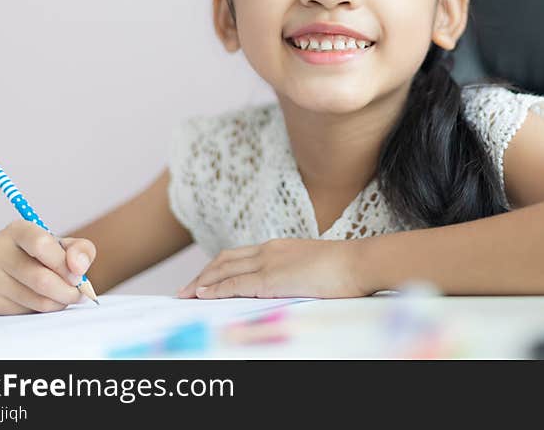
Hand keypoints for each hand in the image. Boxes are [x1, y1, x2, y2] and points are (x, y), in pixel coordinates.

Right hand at [0, 218, 96, 314]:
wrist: (25, 275)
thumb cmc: (50, 256)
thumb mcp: (69, 247)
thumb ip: (81, 250)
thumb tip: (78, 268)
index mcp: (17, 230)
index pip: (40, 244)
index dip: (64, 264)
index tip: (79, 276)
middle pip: (40, 278)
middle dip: (68, 290)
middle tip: (80, 292)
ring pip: (38, 300)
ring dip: (61, 302)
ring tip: (65, 295)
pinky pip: (29, 313)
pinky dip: (47, 310)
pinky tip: (46, 300)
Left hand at [176, 238, 367, 299]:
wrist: (359, 263)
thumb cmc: (345, 269)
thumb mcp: (313, 268)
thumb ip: (295, 275)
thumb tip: (288, 287)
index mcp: (279, 247)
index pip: (239, 255)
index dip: (217, 267)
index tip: (204, 279)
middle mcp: (269, 250)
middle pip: (224, 260)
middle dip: (202, 275)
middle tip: (184, 289)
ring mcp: (269, 263)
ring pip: (224, 270)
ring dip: (201, 282)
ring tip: (185, 294)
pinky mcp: (271, 279)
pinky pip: (235, 284)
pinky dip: (215, 289)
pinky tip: (202, 296)